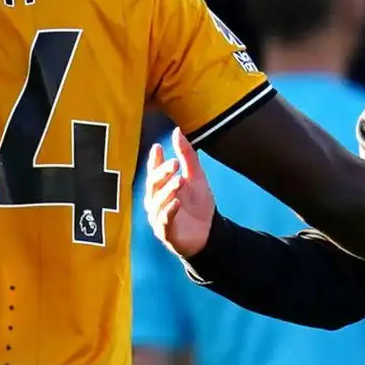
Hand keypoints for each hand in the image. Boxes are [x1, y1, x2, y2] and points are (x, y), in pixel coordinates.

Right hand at [143, 128, 215, 257]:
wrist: (210, 233)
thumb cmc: (199, 205)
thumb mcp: (196, 177)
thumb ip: (187, 156)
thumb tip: (177, 131)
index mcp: (162, 187)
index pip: (154, 171)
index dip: (155, 160)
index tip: (159, 147)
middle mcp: (156, 201)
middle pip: (154, 185)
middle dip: (162, 173)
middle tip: (175, 163)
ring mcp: (159, 217)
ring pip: (157, 203)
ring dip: (168, 191)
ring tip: (180, 181)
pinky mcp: (166, 233)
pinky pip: (163, 222)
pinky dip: (169, 212)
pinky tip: (177, 203)